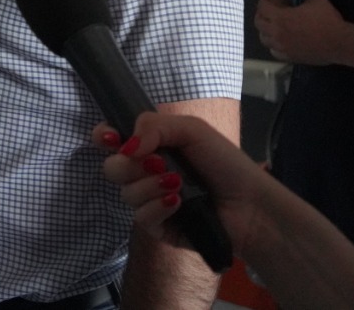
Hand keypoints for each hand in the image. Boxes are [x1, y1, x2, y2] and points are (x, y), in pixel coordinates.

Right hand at [93, 114, 265, 257]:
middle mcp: (145, 173)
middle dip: (129, 166)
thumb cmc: (225, 162)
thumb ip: (152, 125)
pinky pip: (140, 217)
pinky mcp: (157, 227)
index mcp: (150, 147)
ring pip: (125, 193)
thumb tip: (123, 146)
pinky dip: (158, 207)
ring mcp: (149, 201)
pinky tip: (179, 203)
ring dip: (149, 186)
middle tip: (157, 163)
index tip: (109, 139)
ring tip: (178, 183)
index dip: (102, 137)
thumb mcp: (192, 129)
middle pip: (111, 168)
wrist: (251, 205)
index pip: (111, 139)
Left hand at [254, 0, 348, 64]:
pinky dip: (273, 45)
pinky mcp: (288, 56)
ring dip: (266, 29)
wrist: (340, 43)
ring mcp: (281, 46)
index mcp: (281, 17)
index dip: (265, 0)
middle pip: (259, 22)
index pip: (262, 6)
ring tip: (275, 24)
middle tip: (272, 9)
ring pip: (263, 38)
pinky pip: (273, 51)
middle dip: (263, 14)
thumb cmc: (328, 20)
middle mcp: (276, 33)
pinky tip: (282, 39)